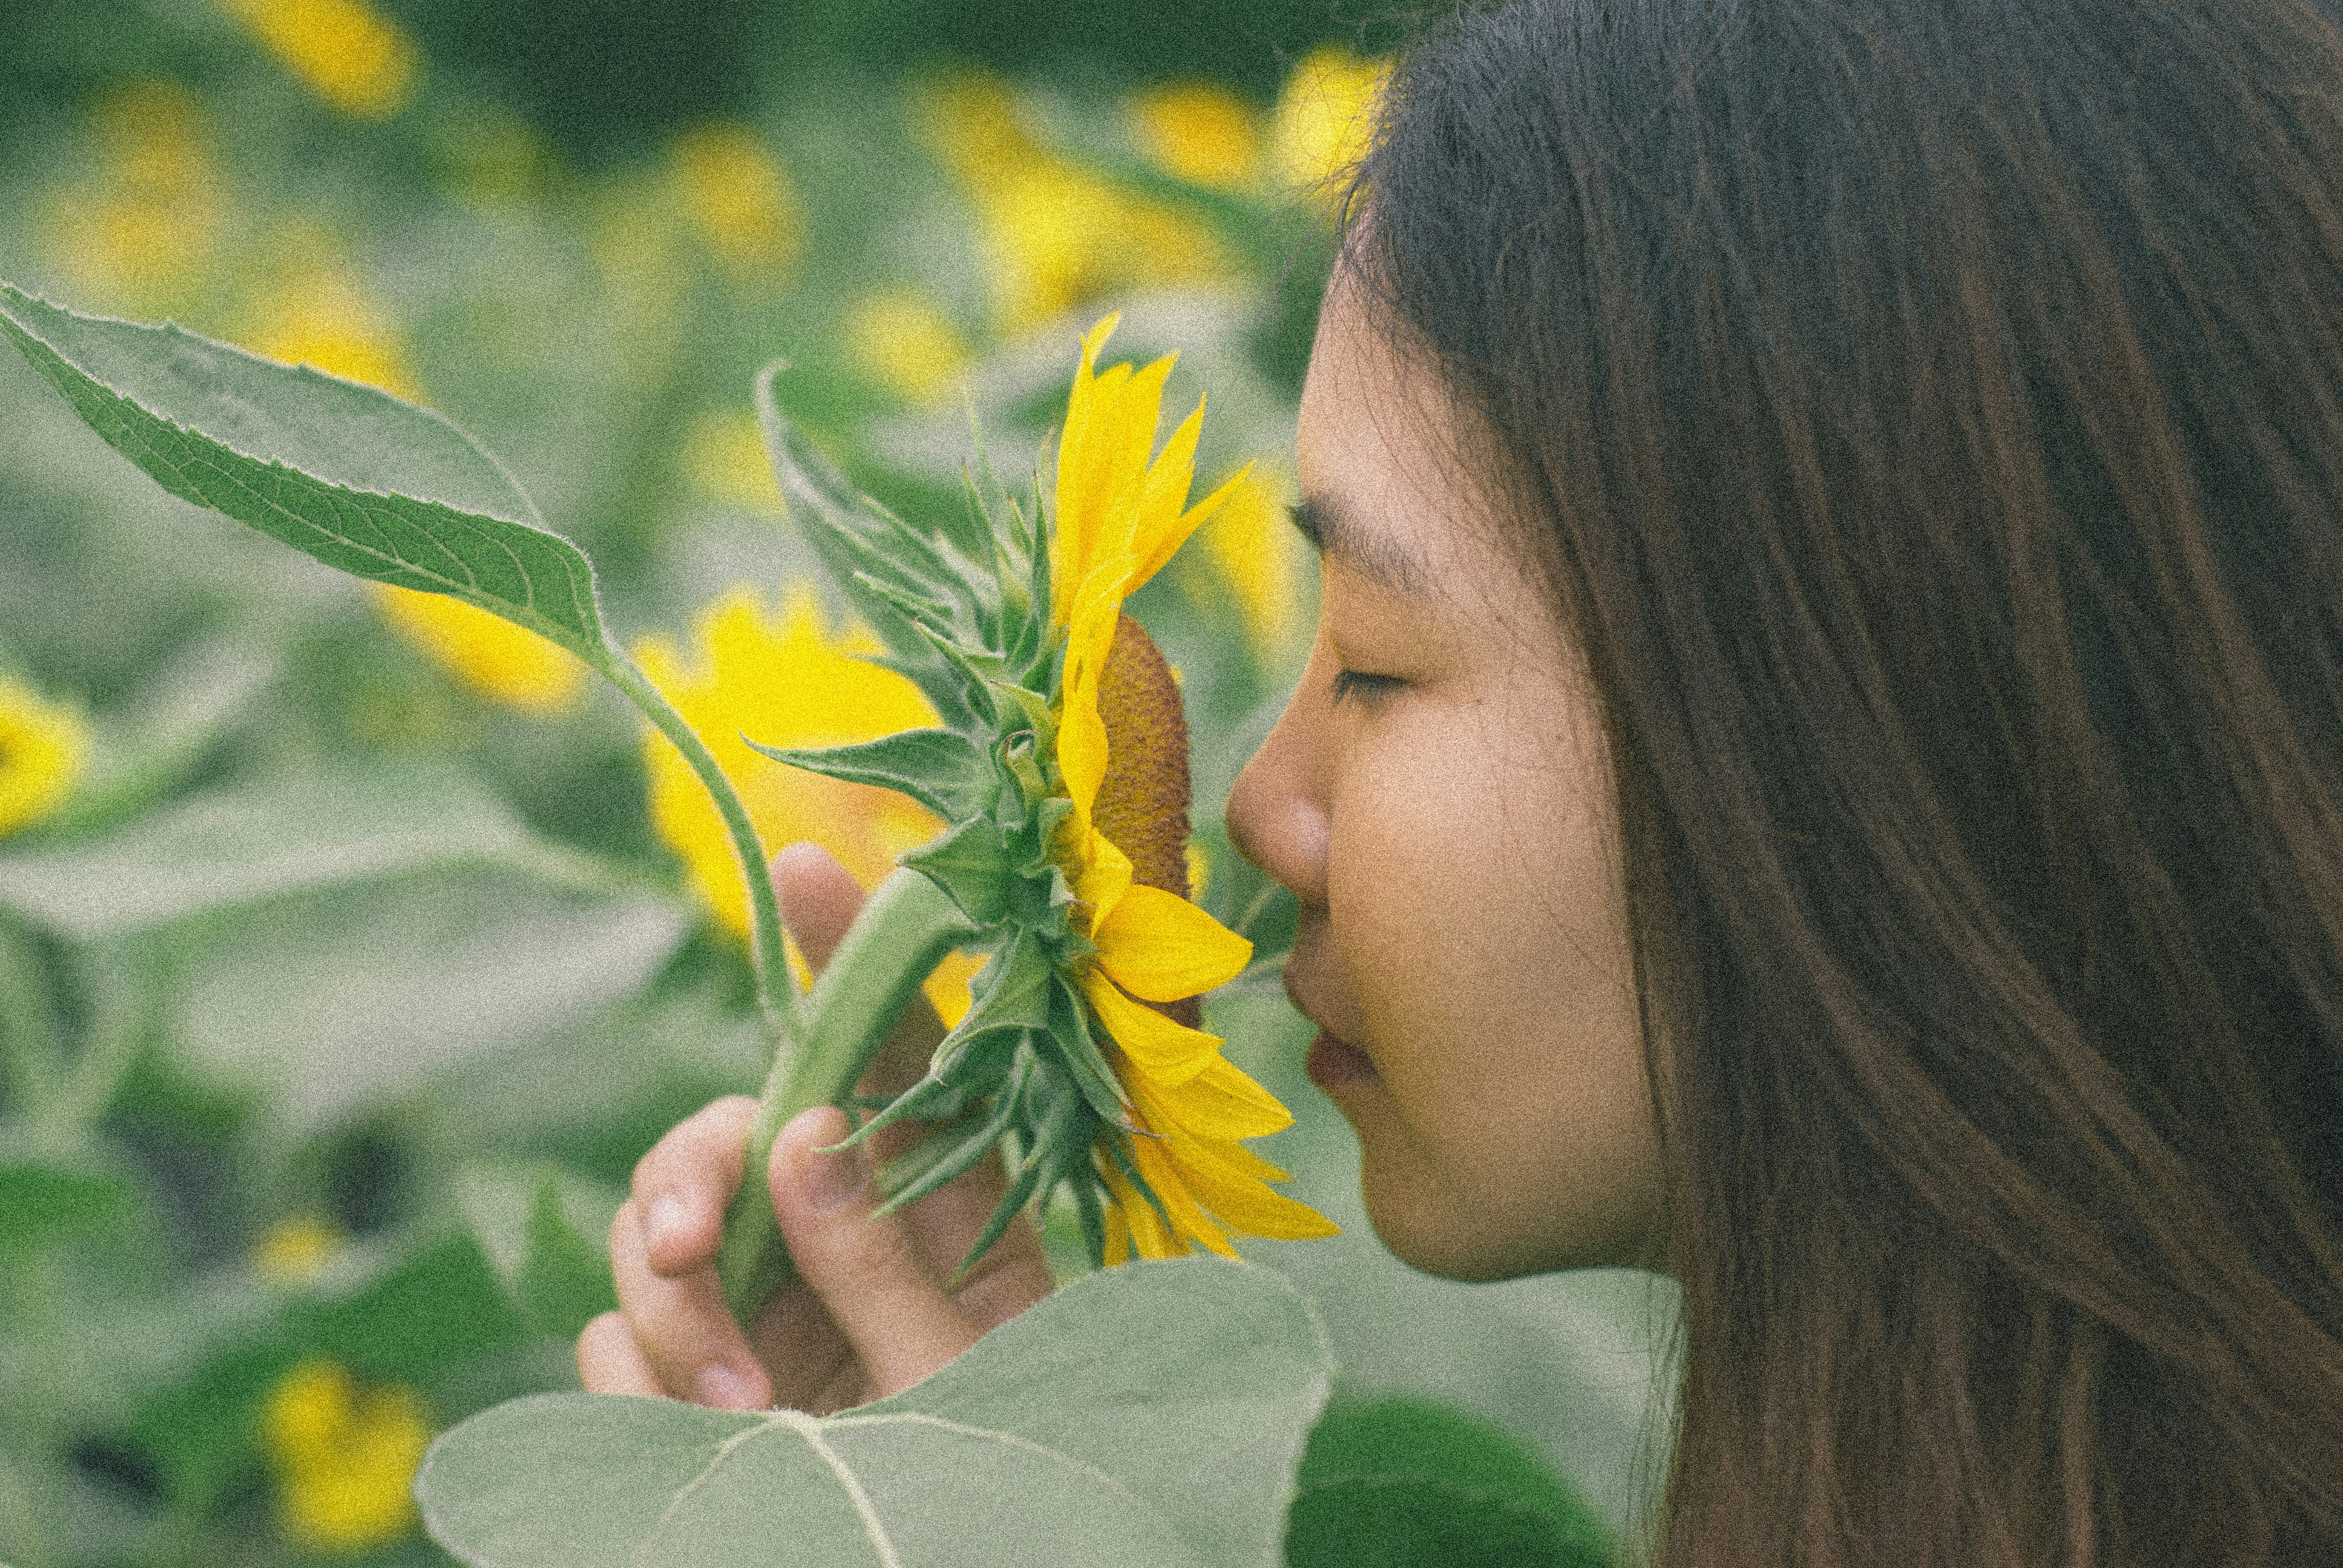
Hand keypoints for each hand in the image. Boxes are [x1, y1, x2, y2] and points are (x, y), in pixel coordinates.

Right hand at [576, 843, 1055, 1412]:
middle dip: (693, 1174)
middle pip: (739, 1131)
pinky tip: (702, 1445)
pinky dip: (639, 1386)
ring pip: (662, 1235)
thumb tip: (809, 1129)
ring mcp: (766, 1311)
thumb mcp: (967, 1390)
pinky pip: (621, 1342)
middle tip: (686, 1246)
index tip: (805, 865)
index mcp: (950, 1218)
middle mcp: (846, 1241)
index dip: (852, 951)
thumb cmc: (1004, 1505)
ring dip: (671, 1309)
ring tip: (736, 1414)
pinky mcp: (697, 1386)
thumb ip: (888, 1269)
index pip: (903, 1052)